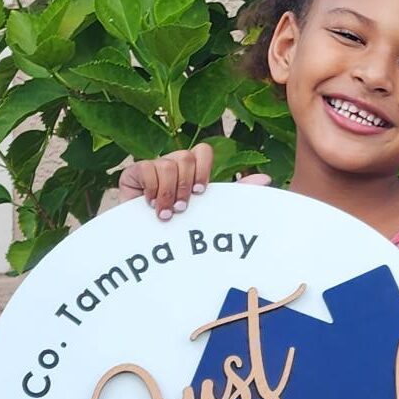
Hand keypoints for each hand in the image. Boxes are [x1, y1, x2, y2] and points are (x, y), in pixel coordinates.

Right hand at [119, 141, 270, 221]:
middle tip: (183, 209)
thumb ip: (236, 194)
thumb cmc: (182, 230)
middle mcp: (173, 165)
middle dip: (186, 185)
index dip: (204, 169)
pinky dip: (152, 189)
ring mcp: (152, 167)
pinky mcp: (132, 173)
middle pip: (186, 156)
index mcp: (192, 171)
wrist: (147, 247)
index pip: (203, 150)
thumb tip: (266, 179)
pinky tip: (151, 205)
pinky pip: (147, 168)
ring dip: (170, 192)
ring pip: (169, 163)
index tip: (201, 193)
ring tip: (167, 213)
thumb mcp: (210, 211)